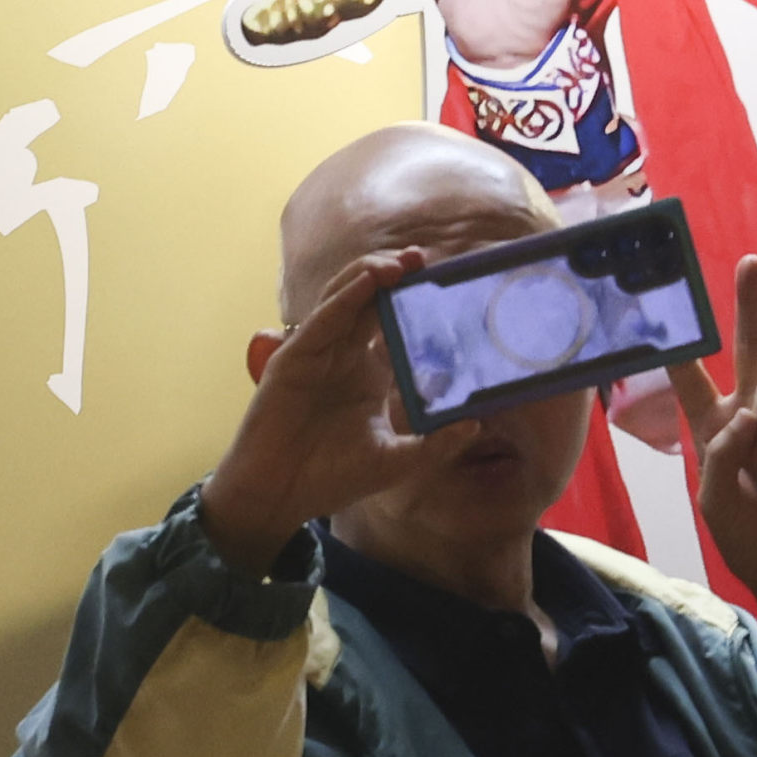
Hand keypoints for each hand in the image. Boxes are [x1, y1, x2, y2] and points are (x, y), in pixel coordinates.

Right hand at [201, 251, 437, 574]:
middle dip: (395, 275)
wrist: (280, 496)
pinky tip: (367, 282)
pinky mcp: (292, 361)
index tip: (446, 286)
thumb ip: (436, 444)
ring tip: (402, 263)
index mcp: (368, 372)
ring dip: (371, 276)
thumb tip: (476, 424)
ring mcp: (316, 354)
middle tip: (425, 260)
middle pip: (369, 301)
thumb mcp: (396, 460)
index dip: (415, 303)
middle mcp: (343, 356)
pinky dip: (344, 299)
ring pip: (344, 300)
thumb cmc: (332, 477)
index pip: (395, 325)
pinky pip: (322, 322)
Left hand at [676, 257, 756, 730]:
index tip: (670, 297)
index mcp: (714, 425)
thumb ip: (724, 451)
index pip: (692, 374)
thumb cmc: (747, 536)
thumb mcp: (713, 499)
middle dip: (750, 304)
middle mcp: (751, 414)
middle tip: (750, 262)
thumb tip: (752, 411)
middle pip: (751, 348)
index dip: (680, 340)